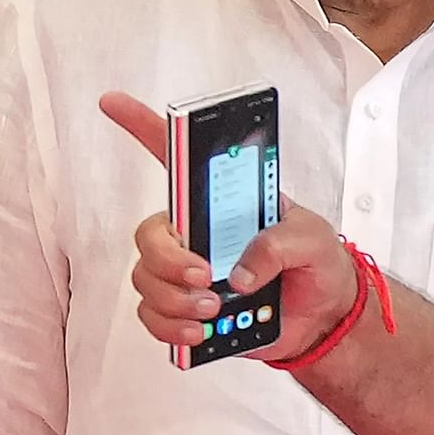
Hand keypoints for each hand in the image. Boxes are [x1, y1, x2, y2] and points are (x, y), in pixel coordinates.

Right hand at [102, 91, 359, 360]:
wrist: (322, 320)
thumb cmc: (317, 264)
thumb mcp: (313, 238)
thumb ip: (279, 244)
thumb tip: (240, 273)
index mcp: (222, 201)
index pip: (176, 157)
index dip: (141, 126)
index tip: (111, 101)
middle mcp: (196, 233)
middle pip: (149, 234)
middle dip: (168, 258)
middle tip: (204, 275)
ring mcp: (187, 272)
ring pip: (146, 277)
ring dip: (174, 298)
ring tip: (213, 309)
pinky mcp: (185, 310)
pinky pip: (152, 315)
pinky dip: (170, 327)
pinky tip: (199, 332)